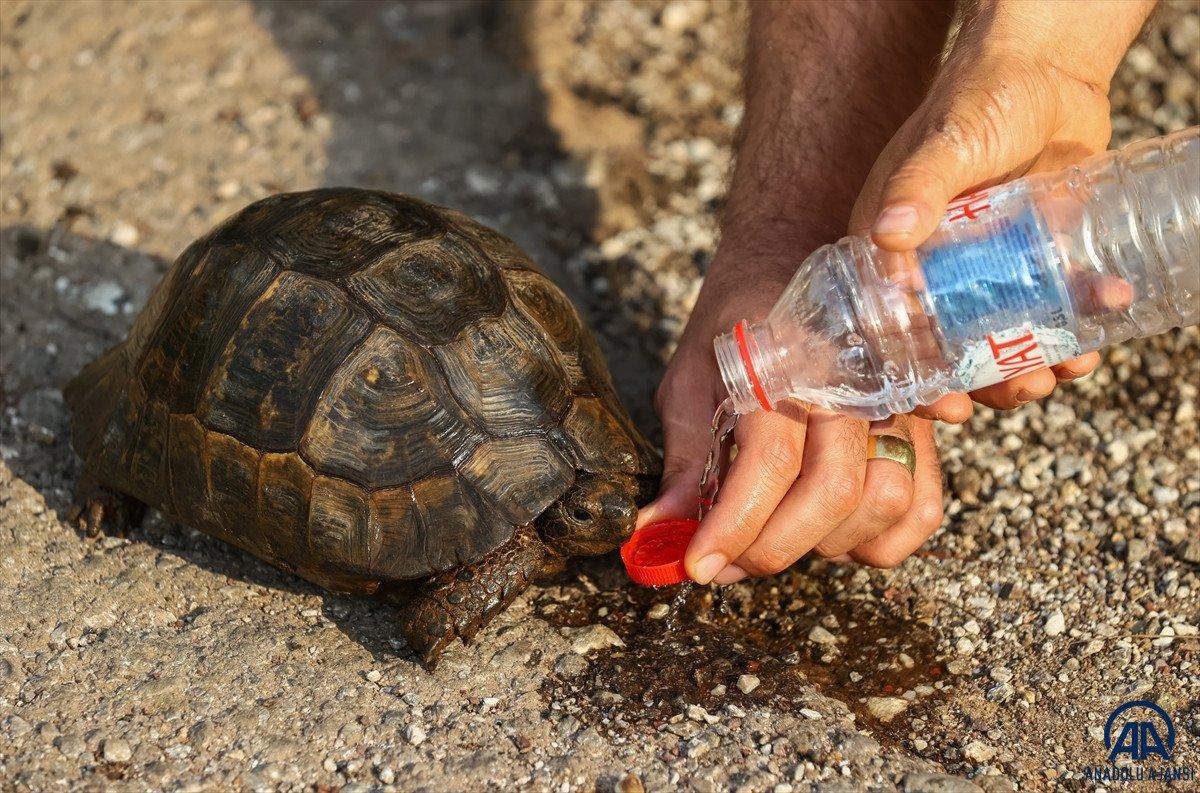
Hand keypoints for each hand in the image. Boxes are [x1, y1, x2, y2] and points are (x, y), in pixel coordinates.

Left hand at [639, 269, 944, 582]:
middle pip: (831, 494)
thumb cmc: (737, 319)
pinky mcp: (922, 426)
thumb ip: (683, 457)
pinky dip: (882, 542)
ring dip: (824, 544)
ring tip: (777, 536)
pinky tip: (834, 534)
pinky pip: (924, 508)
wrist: (796, 255)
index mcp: (783, 363)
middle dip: (772, 548)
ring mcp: (895, 404)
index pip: (766, 464)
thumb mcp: (690, 376)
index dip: (730, 528)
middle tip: (729, 561)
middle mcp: (847, 383)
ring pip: (884, 503)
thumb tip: (657, 530)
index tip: (696, 566)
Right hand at [851, 0, 1153, 420]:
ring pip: (1002, 342)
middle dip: (985, 384)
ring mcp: (987, 273)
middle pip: (949, 351)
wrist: (1048, 73)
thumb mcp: (946, 145)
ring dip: (1032, 368)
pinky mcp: (1035, 265)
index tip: (945, 405)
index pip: (890, 332)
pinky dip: (1077, 329)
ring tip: (1065, 369)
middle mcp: (934, 273)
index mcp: (891, 254)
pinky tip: (1097, 327)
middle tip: (1020, 388)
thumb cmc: (980, 100)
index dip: (914, 378)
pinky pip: (1052, 313)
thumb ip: (918, 185)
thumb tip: (888, 234)